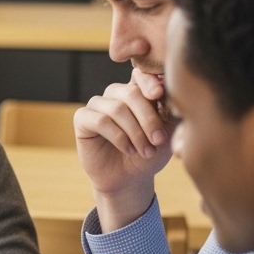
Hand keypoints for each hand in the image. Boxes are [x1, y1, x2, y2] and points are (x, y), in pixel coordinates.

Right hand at [74, 70, 174, 229]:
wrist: (130, 179)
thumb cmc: (150, 153)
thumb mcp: (168, 131)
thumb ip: (171, 108)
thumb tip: (167, 88)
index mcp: (137, 90)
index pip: (141, 74)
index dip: (149, 82)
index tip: (159, 95)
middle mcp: (116, 93)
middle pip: (131, 93)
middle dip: (148, 118)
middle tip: (159, 141)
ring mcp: (97, 105)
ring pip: (117, 109)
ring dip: (135, 133)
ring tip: (145, 151)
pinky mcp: (82, 119)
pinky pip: (100, 121)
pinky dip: (118, 137)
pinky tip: (127, 149)